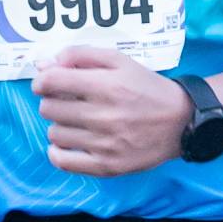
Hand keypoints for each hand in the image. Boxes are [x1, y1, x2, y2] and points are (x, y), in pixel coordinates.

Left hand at [32, 49, 191, 175]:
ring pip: (54, 133)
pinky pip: (63, 161)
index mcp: (107, 85)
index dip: (42, 81)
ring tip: (77, 121)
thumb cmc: (147, 87)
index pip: (51, 82)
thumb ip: (81, 55)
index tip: (46, 83)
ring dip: (59, 125)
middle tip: (68, 101)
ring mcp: (105, 144)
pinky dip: (58, 151)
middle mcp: (104, 115)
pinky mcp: (107, 166)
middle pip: (49, 108)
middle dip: (53, 101)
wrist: (181, 121)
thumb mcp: (120, 60)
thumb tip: (44, 65)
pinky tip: (70, 141)